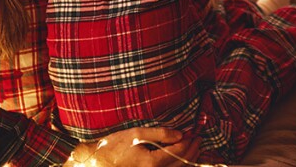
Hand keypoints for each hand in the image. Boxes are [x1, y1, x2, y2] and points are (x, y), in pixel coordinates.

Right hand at [84, 127, 199, 166]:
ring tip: (195, 148)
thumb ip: (160, 134)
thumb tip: (180, 135)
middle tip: (198, 139)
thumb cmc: (113, 147)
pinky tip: (181, 159)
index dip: (189, 141)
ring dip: (188, 159)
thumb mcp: (136, 134)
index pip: (179, 151)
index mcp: (152, 163)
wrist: (96, 163)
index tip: (194, 132)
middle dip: (193, 150)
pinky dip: (178, 166)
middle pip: (181, 163)